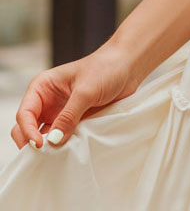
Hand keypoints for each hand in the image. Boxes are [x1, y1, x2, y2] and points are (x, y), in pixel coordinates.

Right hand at [10, 45, 138, 150]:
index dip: (27, 130)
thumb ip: (69, 115)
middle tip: (41, 155)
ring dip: (47, 147)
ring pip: (44, 136)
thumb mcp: (86, 91)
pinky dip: (61, 147)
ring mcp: (60, 113)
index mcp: (43, 86)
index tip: (38, 144)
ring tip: (53, 157)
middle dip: (30, 141)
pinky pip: (61, 138)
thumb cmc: (106, 68)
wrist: (128, 66)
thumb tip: (54, 140)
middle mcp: (47, 101)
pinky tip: (66, 153)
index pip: (25, 113)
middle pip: (28, 127)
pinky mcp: (73, 121)